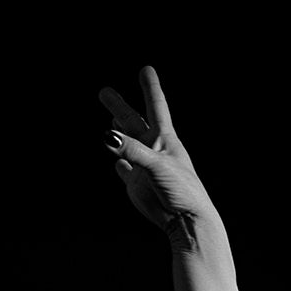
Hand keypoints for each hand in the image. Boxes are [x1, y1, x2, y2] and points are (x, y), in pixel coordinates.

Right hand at [98, 66, 219, 241]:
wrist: (186, 221)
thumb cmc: (181, 190)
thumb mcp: (156, 165)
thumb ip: (132, 150)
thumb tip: (107, 136)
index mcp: (164, 139)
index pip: (155, 105)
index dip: (150, 87)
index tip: (146, 69)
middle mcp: (153, 149)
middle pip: (132, 122)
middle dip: (118, 107)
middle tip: (104, 92)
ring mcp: (144, 168)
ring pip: (126, 144)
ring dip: (118, 132)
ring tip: (111, 120)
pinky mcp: (137, 186)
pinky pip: (126, 171)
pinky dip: (120, 164)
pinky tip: (117, 161)